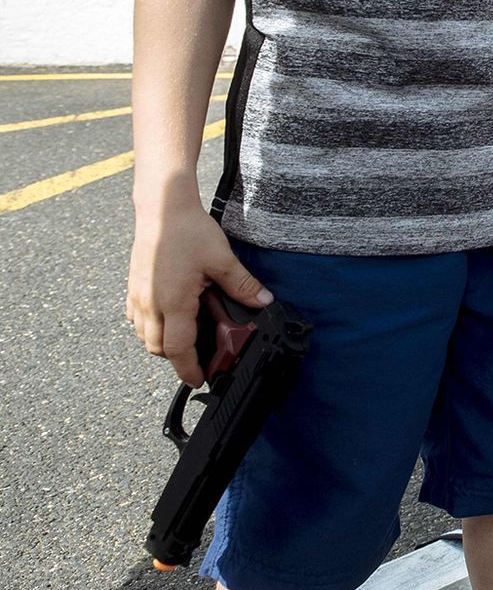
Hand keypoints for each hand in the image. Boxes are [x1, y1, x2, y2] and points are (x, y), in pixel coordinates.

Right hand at [127, 185, 271, 386]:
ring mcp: (137, 297)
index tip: (199, 380)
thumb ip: (242, 285)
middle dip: (177, 359)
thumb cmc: (188, 231)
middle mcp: (149, 305)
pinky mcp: (133, 287)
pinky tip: (169, 318)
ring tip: (186, 340)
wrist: (161, 208)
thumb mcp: (222, 259)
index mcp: (172, 303)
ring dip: (163, 344)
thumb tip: (263, 302)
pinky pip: (137, 320)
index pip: (178, 349)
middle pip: (157, 348)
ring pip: (144, 336)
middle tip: (199, 360)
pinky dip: (151, 328)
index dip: (189, 369)